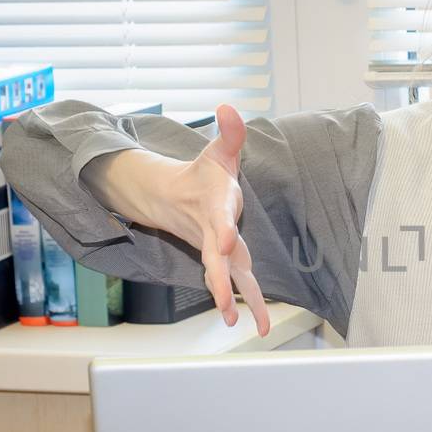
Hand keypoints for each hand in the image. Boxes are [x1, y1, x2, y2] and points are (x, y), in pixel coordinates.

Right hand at [160, 104, 268, 333]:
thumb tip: (229, 106)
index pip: (220, 219)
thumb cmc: (205, 175)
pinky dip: (245, 303)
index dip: (224, 229)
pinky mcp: (226, 260)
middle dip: (218, 278)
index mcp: (215, 206)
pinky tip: (254, 325)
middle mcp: (214, 233)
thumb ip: (230, 133)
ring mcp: (218, 250)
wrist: (176, 199)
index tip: (227, 240)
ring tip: (238, 323)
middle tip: (222, 300)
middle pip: (215, 259)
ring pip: (225, 278)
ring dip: (231, 300)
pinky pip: (236, 284)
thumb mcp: (219, 152)